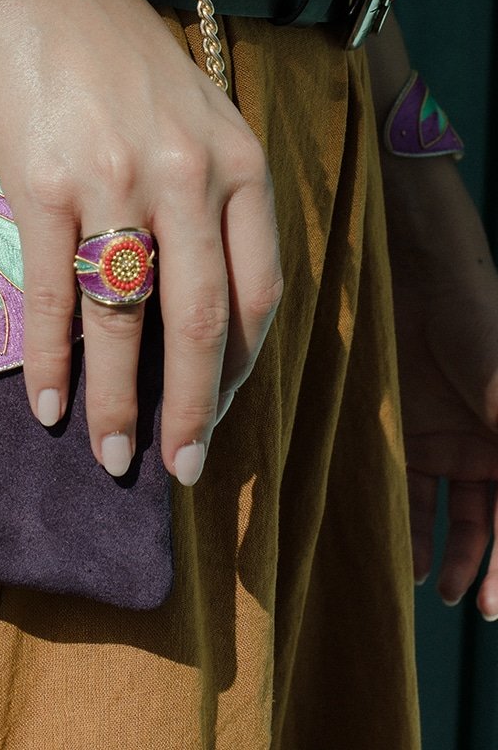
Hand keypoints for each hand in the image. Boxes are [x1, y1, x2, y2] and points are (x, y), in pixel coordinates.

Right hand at [0, 0, 282, 482]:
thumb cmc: (113, 56)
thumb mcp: (196, 112)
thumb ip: (213, 194)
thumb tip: (199, 299)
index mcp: (237, 161)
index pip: (259, 289)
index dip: (242, 365)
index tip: (220, 410)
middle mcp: (184, 175)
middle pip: (200, 319)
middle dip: (192, 408)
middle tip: (183, 469)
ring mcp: (111, 181)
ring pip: (122, 317)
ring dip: (117, 399)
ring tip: (110, 456)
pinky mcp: (42, 186)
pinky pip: (50, 294)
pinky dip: (50, 358)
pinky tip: (48, 403)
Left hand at [384, 154, 497, 618]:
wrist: (421, 277)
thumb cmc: (482, 328)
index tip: (495, 607)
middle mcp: (488, 448)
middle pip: (493, 524)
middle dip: (482, 567)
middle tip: (464, 604)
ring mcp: (445, 438)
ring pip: (447, 511)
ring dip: (440, 550)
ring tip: (427, 585)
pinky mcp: (401, 426)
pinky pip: (404, 482)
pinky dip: (403, 517)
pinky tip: (397, 549)